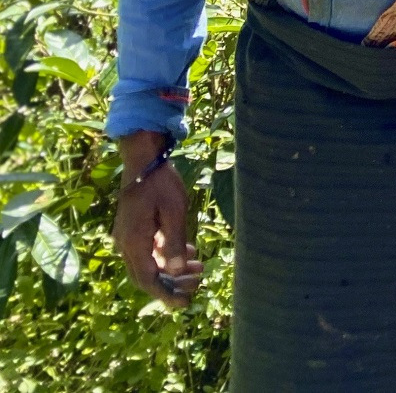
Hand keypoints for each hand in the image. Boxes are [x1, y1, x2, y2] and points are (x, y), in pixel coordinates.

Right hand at [113, 135, 204, 307]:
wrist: (142, 159)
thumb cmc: (160, 182)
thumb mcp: (173, 210)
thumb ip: (174, 242)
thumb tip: (174, 272)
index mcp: (134, 243)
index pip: (148, 280)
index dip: (166, 295)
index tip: (185, 304)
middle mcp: (126, 244)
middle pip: (147, 276)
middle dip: (173, 284)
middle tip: (198, 281)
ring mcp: (128, 236)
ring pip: (149, 265)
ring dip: (172, 270)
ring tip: (199, 267)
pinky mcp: (134, 228)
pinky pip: (149, 251)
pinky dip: (167, 256)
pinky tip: (188, 253)